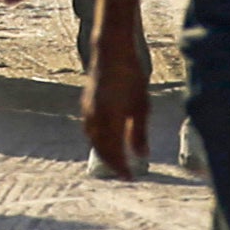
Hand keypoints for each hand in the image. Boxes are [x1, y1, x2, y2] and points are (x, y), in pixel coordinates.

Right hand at [85, 27, 151, 177]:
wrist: (111, 51)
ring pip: (93, 140)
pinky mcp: (86, 103)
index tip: (131, 178)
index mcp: (109, 121)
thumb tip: (143, 156)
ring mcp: (88, 110)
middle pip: (101, 149)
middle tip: (124, 173)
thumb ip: (139, 132)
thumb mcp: (141, 105)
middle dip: (112, 163)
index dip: (121, 167)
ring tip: (116, 160)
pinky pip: (90, 130)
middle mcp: (95, 119)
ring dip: (104, 152)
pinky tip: (106, 139)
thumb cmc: (130, 76)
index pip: (113, 152)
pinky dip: (98, 140)